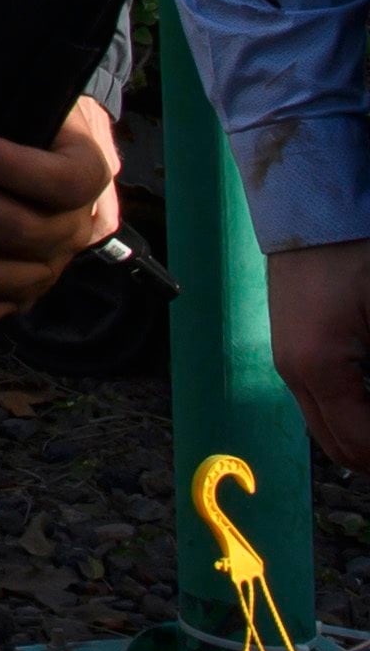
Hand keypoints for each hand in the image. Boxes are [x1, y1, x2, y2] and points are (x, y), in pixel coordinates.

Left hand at [0, 94, 125, 331]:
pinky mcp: (5, 299)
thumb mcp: (38, 96)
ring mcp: (40, 273)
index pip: (63, 185)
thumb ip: (23, 93)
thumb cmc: (27, 121)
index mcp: (88, 179)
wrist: (40, 157)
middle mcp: (72, 234)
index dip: (11, 167)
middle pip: (16, 232)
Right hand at [272, 239, 369, 471]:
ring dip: (364, 428)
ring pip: (328, 423)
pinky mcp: (292, 342)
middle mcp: (294, 372)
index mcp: (318, 368)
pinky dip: (354, 407)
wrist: (307, 206)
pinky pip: (322, 397)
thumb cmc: (356, 254)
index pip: (360, 443)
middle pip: (338, 444)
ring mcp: (288, 358)